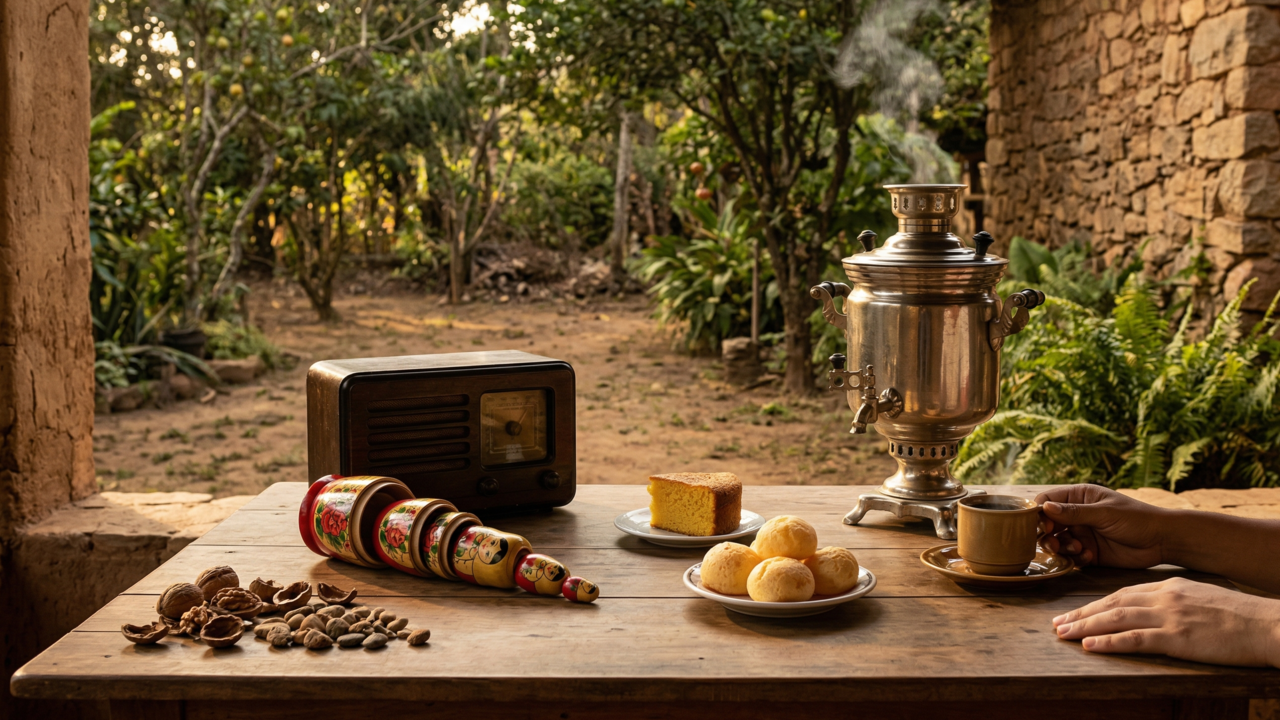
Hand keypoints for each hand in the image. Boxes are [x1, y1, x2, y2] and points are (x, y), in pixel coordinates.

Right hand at [1034, 485, 1168, 568]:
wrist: (1162, 541)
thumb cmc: (1136, 518)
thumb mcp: (1104, 513)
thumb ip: (1074, 513)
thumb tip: (1045, 508)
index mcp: (1079, 497)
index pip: (1047, 501)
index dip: (1040, 513)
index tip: (1045, 525)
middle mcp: (1076, 515)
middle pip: (1047, 524)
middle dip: (1048, 534)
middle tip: (1055, 542)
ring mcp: (1082, 534)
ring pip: (1056, 542)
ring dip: (1061, 547)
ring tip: (1077, 548)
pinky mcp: (1088, 552)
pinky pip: (1070, 557)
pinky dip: (1075, 558)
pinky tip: (1089, 555)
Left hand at [1053, 578, 1279, 667]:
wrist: (1266, 624)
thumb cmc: (1238, 616)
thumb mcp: (1200, 599)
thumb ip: (1174, 602)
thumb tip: (1155, 612)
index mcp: (1169, 587)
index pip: (1122, 593)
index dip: (1095, 603)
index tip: (1075, 612)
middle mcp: (1163, 598)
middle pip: (1111, 604)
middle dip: (1081, 614)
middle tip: (1056, 624)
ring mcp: (1169, 617)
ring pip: (1116, 619)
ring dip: (1085, 627)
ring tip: (1063, 634)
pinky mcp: (1177, 637)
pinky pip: (1134, 639)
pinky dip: (1109, 642)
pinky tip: (1090, 646)